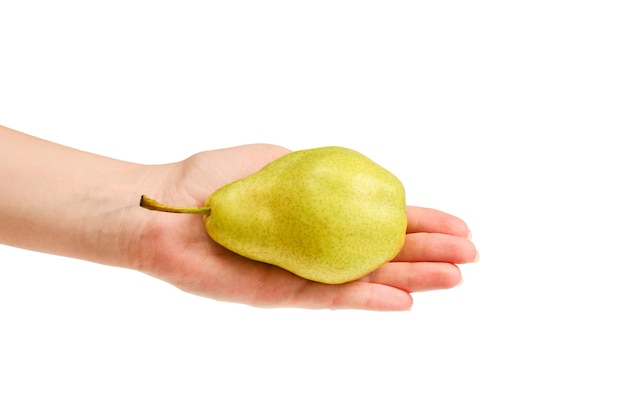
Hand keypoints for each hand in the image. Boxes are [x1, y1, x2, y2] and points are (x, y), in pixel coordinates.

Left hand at [136, 144, 477, 309]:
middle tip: (471, 255)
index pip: (379, 221)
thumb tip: (362, 175)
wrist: (166, 208)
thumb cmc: (213, 180)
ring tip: (454, 277)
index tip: (459, 225)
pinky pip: (330, 298)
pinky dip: (367, 300)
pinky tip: (404, 300)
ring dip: (412, 279)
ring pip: (366, 280)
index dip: (421, 222)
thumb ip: (318, 171)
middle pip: (382, 253)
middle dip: (429, 254)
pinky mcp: (280, 295)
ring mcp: (302, 273)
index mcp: (320, 217)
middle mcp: (316, 249)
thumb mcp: (277, 160)